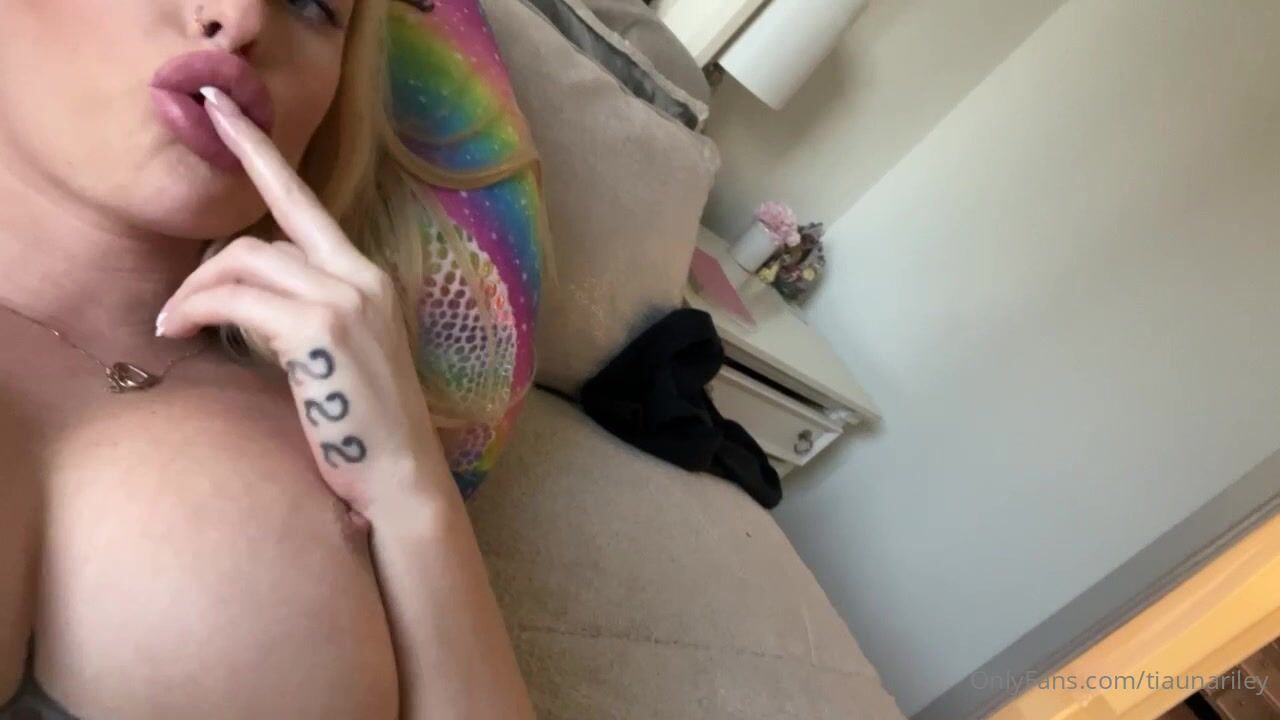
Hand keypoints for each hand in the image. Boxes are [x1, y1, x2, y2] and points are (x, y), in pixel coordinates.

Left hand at [156, 86, 448, 526]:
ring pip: (242, 263)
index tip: (222, 108)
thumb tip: (240, 292)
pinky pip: (238, 298)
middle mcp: (362, 276)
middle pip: (258, 239)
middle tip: (176, 309)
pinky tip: (181, 332)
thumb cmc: (362, 423)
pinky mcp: (321, 329)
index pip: (303, 201)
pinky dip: (199, 309)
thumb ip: (300, 309)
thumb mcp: (336, 353)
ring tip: (174, 326)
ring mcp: (345, 299)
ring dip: (195, 293)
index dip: (259, 151)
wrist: (398, 474)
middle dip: (204, 269)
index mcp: (367, 277)